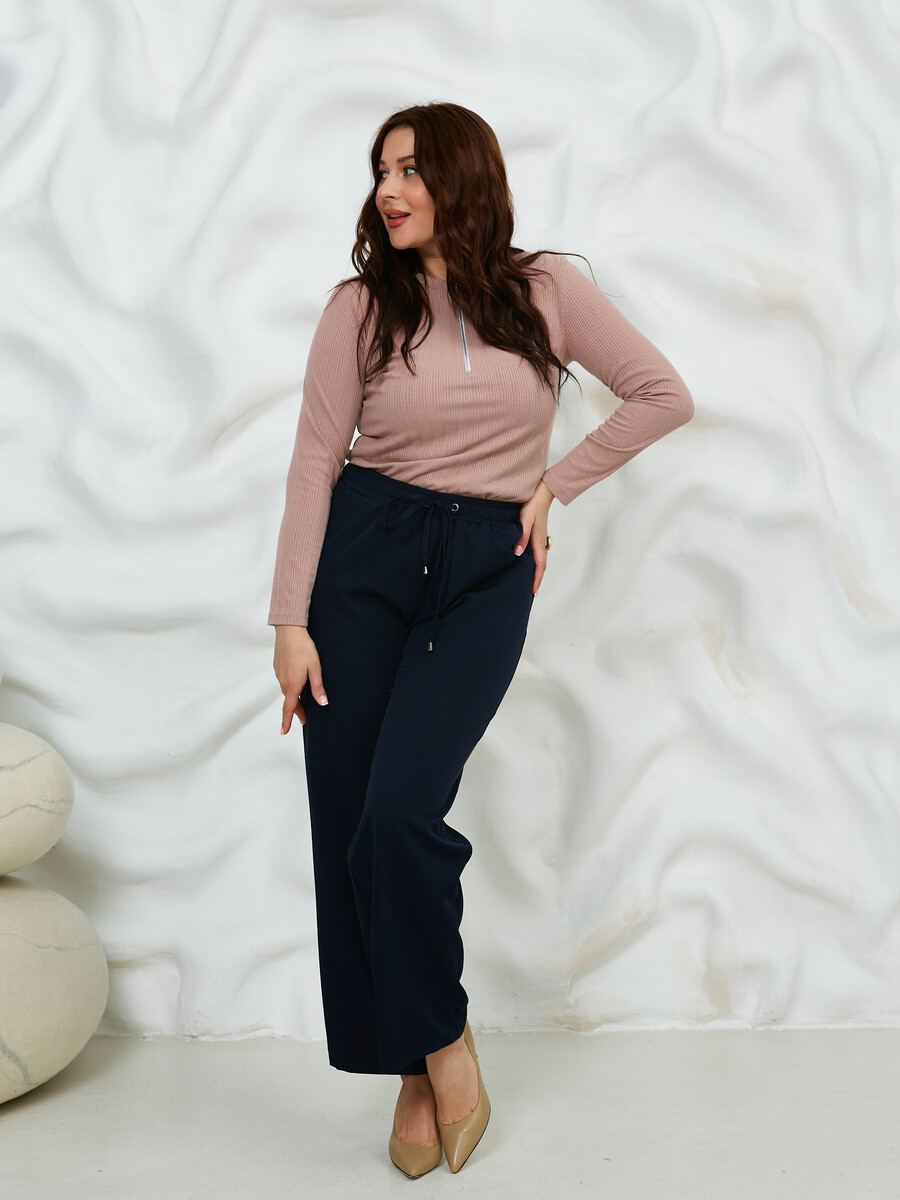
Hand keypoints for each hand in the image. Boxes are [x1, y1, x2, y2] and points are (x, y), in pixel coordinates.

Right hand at [273, 625, 328, 732]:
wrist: (289, 630)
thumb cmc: (303, 647)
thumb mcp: (315, 667)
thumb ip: (318, 687)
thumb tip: (323, 703)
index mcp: (293, 684)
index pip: (289, 708)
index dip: (287, 721)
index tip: (284, 732)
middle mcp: (283, 681)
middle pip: (289, 701)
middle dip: (296, 711)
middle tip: (305, 718)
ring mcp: (279, 674)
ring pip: (286, 691)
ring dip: (293, 699)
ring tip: (302, 703)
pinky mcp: (278, 667)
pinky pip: (284, 682)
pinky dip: (290, 688)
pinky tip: (296, 684)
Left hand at [514, 479, 554, 598]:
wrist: (542, 492)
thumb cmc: (532, 504)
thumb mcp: (524, 520)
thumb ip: (521, 536)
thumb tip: (517, 553)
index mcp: (538, 541)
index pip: (539, 566)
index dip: (536, 580)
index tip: (533, 592)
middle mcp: (540, 542)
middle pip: (540, 566)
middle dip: (536, 579)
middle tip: (530, 592)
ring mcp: (540, 538)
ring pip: (538, 559)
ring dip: (535, 571)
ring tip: (528, 581)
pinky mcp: (537, 534)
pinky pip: (536, 552)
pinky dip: (533, 562)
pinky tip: (525, 562)